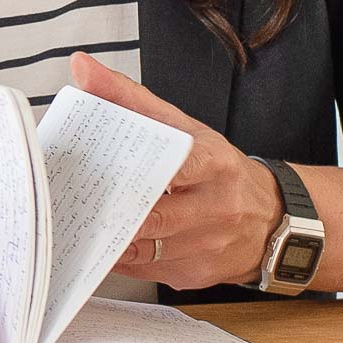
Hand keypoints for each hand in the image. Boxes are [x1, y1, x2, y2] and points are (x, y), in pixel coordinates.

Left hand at [70, 53, 283, 289]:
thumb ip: (131, 98)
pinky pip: (144, 270)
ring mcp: (206, 246)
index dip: (136, 173)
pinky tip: (102, 246)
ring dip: (108, 240)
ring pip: (143, 250)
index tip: (101, 171)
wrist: (270, 219)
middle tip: (72, 203)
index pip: (173, 167)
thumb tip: (83, 68)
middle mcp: (215, 207)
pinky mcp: (194, 274)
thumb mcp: (185, 127)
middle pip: (152, 217)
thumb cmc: (219, 170)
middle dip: (112, 213)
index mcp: (213, 163)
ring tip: (77, 224)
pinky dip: (119, 259)